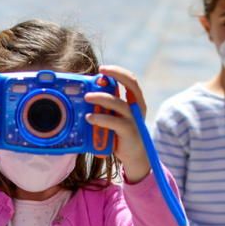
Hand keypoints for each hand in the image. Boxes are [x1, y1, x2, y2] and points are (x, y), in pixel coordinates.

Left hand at [84, 65, 150, 182]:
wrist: (134, 156)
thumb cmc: (120, 133)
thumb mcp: (114, 116)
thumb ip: (106, 107)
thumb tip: (87, 93)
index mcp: (135, 101)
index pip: (131, 80)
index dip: (118, 72)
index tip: (102, 69)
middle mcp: (137, 108)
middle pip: (131, 84)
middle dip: (116, 74)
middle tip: (98, 73)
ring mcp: (134, 120)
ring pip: (118, 103)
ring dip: (101, 97)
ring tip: (87, 98)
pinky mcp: (129, 132)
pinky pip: (114, 122)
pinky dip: (100, 118)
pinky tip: (89, 118)